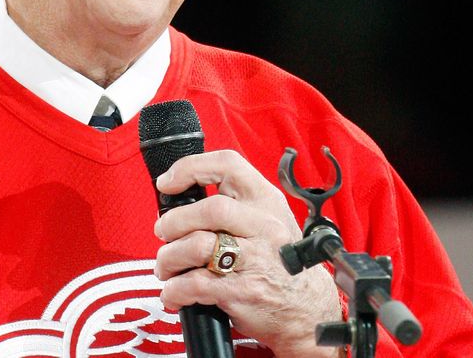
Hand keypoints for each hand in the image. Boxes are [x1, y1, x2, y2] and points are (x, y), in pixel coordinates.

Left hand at [153, 149, 341, 356]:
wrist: (308, 308)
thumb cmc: (279, 260)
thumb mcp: (267, 220)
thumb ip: (233, 204)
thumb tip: (179, 201)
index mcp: (266, 201)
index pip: (228, 165)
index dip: (190, 168)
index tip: (167, 183)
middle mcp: (263, 226)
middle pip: (209, 209)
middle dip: (175, 221)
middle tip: (164, 232)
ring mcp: (255, 259)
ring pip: (198, 246)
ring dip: (169, 257)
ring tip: (166, 265)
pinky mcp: (244, 291)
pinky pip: (196, 284)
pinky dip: (175, 289)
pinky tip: (174, 292)